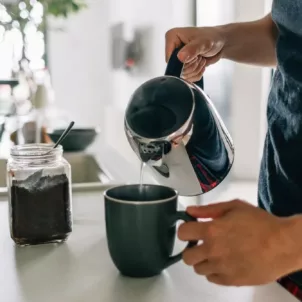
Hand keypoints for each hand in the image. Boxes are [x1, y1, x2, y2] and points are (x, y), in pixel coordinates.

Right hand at [165, 27, 224, 81]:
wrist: (220, 42)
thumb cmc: (212, 37)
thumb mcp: (203, 42)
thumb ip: (192, 49)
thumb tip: (180, 58)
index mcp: (172, 37)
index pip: (170, 59)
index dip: (183, 62)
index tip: (195, 56)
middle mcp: (172, 48)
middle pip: (176, 69)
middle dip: (191, 66)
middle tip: (200, 57)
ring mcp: (177, 58)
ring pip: (181, 75)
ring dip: (195, 70)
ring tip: (201, 59)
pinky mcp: (182, 66)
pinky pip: (186, 78)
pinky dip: (196, 74)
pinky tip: (201, 65)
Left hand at [178, 200, 301, 285]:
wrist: (283, 244)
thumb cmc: (259, 222)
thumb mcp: (234, 207)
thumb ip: (208, 209)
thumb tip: (189, 212)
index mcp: (212, 230)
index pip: (182, 233)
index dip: (185, 230)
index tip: (191, 229)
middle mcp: (212, 251)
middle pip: (186, 256)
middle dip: (191, 248)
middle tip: (202, 243)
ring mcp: (221, 268)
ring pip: (198, 269)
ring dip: (203, 260)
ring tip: (216, 253)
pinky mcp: (231, 281)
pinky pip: (212, 279)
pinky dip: (214, 271)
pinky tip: (225, 263)